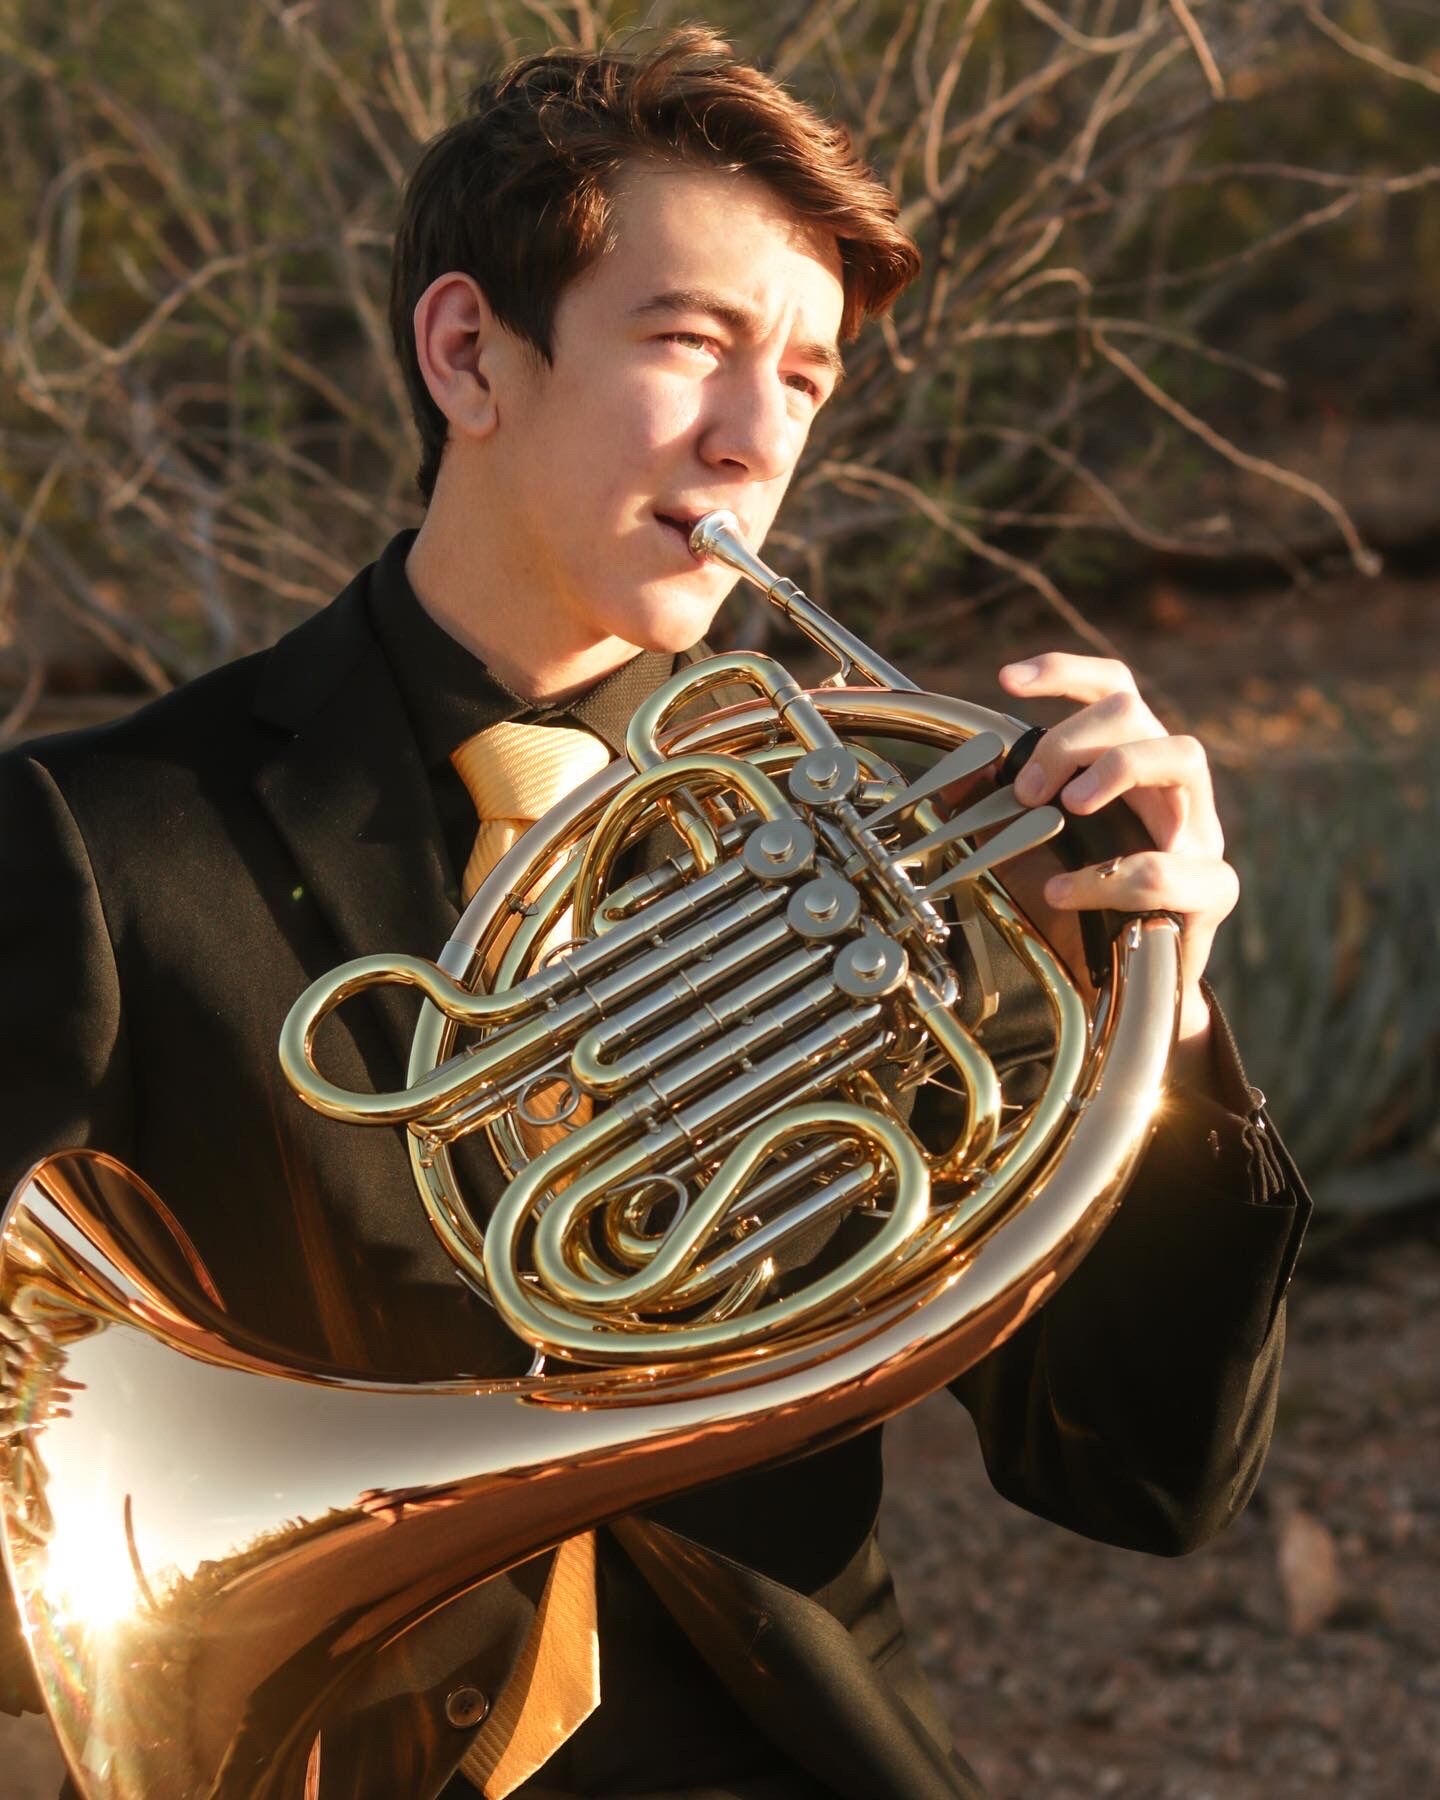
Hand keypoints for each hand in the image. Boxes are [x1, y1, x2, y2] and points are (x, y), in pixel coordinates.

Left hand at [998, 653, 1236, 1061]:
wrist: (1127, 998)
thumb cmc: (1081, 917)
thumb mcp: (1026, 856)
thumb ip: (994, 814)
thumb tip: (954, 778)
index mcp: (1131, 769)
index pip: (1114, 691)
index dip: (1066, 672)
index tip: (1007, 680)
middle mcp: (1171, 790)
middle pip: (1137, 712)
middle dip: (1072, 739)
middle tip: (1026, 790)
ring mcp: (1200, 834)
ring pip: (1185, 755)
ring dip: (1118, 767)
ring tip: (1068, 805)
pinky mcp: (1212, 890)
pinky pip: (1176, 868)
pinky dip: (1114, 876)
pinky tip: (1066, 893)